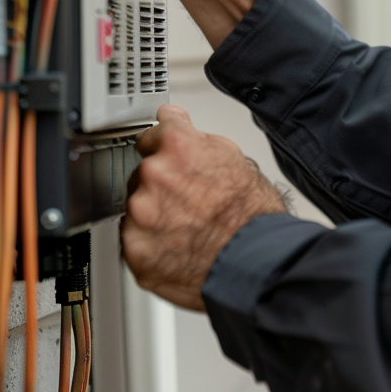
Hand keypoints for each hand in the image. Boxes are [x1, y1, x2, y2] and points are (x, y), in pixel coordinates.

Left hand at [121, 104, 286, 310]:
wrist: (255, 262)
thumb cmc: (251, 214)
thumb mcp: (233, 158)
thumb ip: (197, 141)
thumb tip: (181, 131)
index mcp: (177, 147)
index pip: (155, 128)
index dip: (165, 140)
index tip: (164, 146)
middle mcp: (154, 176)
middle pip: (145, 170)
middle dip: (162, 182)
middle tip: (190, 199)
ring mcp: (142, 214)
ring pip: (139, 206)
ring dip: (154, 213)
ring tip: (187, 226)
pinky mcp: (135, 249)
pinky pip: (136, 239)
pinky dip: (151, 242)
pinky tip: (178, 245)